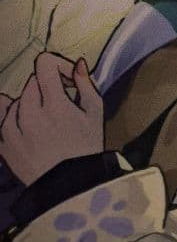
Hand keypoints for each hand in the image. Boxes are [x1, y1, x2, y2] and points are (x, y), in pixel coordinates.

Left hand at [0, 54, 102, 185]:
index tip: (67, 80)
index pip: (44, 65)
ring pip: (14, 102)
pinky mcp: (5, 148)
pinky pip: (1, 123)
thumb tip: (77, 63)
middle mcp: (31, 115)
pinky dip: (9, 117)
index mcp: (55, 105)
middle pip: (31, 83)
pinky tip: (20, 118)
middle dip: (46, 86)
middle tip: (58, 99)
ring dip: (28, 102)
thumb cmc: (87, 147)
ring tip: (41, 115)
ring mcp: (14, 133)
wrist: (70, 186)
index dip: (57, 65)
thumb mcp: (95, 112)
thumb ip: (86, 83)